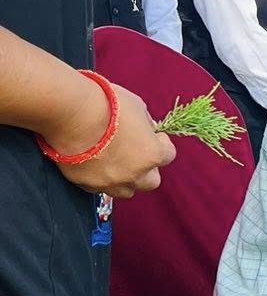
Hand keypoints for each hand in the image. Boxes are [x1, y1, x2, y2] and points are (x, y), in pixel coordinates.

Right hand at [46, 83, 176, 198]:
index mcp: (152, 154)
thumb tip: (146, 130)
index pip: (168, 155)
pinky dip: (101, 178)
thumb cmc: (106, 104)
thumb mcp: (137, 106)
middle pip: (151, 181)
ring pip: (126, 190)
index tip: (154, 136)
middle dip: (147, 168)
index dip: (162, 144)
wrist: (70, 113)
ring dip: (126, 178)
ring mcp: (110, 182)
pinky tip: (95, 163)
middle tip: (138, 153)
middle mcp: (134, 174)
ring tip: (116, 161)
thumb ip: (145, 124)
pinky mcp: (87, 184)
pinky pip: (99, 188)